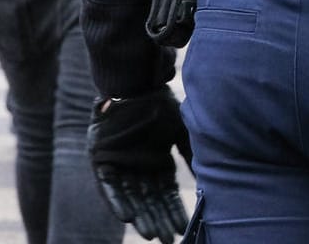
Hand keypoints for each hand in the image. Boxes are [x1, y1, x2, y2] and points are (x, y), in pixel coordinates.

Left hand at [90, 91, 192, 241]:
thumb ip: (191, 153)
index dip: (174, 212)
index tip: (183, 229)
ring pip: (130, 198)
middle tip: (169, 240)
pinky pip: (109, 186)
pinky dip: (117, 201)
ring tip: (150, 234)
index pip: (167, 195)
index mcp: (157, 163)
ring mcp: (119, 165)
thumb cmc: (160, 102)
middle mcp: (138, 168)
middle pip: (150, 202)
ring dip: (140, 217)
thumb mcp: (181, 130)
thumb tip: (208, 177)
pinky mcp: (100, 160)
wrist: (135, 81)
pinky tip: (127, 217)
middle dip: (159, 221)